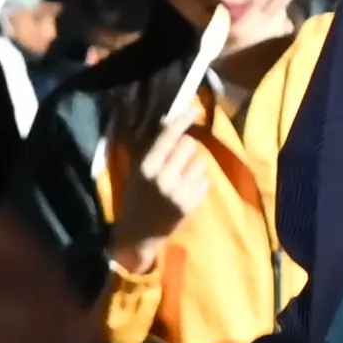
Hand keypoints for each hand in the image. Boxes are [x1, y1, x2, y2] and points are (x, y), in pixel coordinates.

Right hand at [109, 127, 217, 263]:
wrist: (139, 233)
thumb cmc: (137, 195)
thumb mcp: (137, 169)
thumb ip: (151, 146)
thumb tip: (169, 119)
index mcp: (145, 166)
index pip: (168, 135)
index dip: (183, 119)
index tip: (194, 108)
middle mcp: (162, 177)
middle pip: (189, 144)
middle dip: (186, 147)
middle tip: (178, 157)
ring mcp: (178, 192)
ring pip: (200, 162)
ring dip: (194, 166)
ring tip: (181, 177)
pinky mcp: (190, 205)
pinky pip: (205, 180)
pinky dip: (198, 182)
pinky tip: (185, 191)